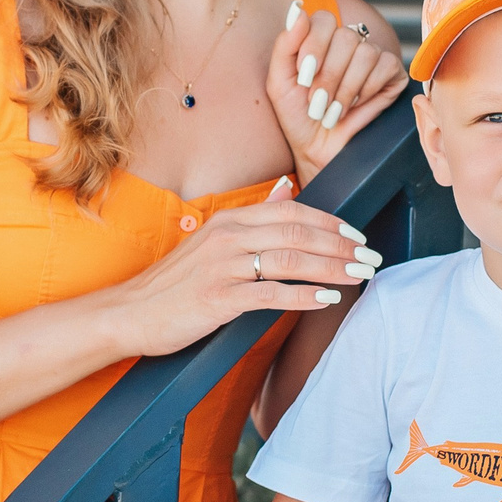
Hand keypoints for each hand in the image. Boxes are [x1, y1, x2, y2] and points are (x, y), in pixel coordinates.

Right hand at [99, 176, 380, 357]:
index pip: (293, 213)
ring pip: (290, 261)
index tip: (357, 236)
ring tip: (359, 277)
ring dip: (331, 268)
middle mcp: (228, 237)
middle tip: (371, 258)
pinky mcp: (219, 298)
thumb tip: (287, 189)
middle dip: (340, 246)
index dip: (330, 223)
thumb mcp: (213, 239)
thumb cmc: (176, 282)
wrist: (130, 312)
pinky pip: (270, 294)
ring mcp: (223, 267)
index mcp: (230, 220)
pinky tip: (326, 299)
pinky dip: (302, 296)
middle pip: (298, 234)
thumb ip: (254, 214)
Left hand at [268, 1, 406, 182]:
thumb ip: (285, 44)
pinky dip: (367, 90)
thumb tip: (298, 9)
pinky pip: (386, 66)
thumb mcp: (280, 82)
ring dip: (346, 88)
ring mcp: (371, 58)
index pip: (324, 20)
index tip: (304, 76)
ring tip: (333, 109)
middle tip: (318, 100)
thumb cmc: (297, 117)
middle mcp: (348, 44)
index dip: (314, 47)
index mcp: (321, 40)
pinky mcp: (392, 75)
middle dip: (329, 75)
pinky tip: (355, 106)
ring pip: (366, 53)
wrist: (318, 149)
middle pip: (346, 36)